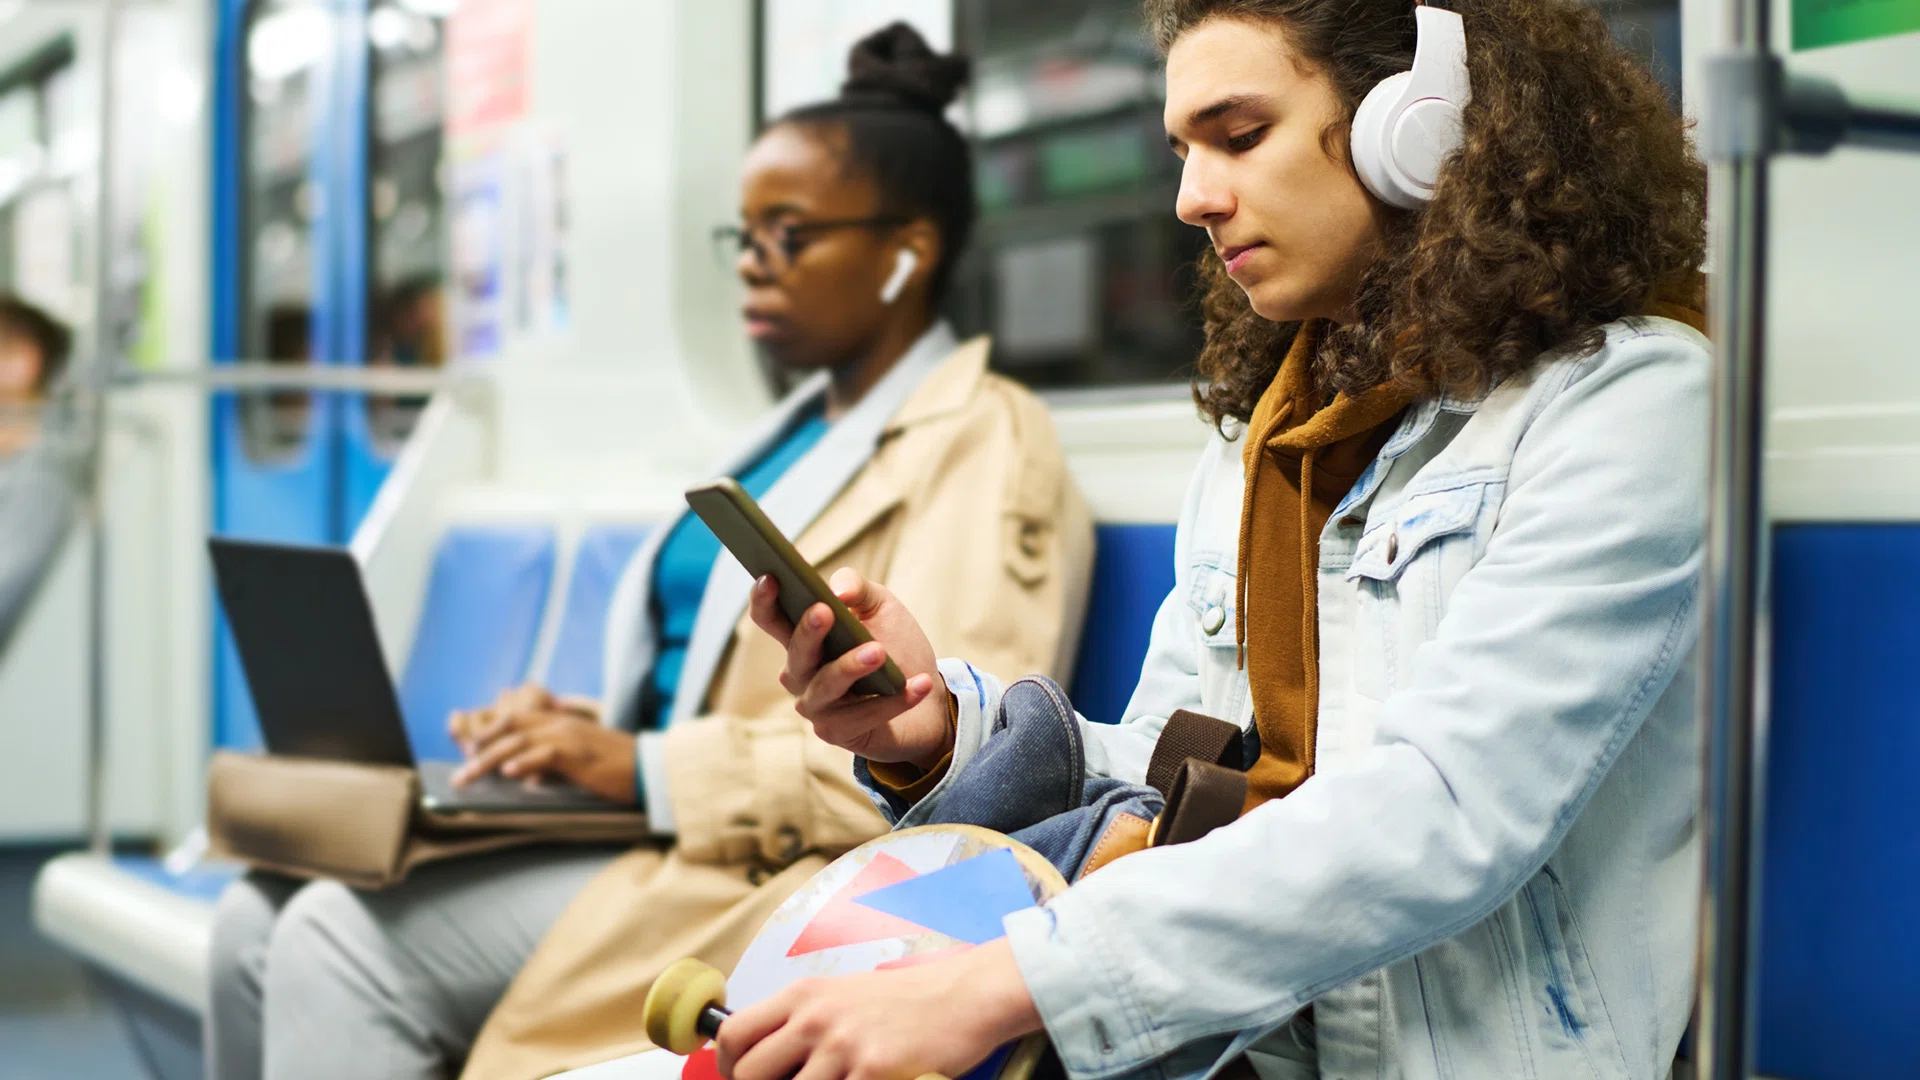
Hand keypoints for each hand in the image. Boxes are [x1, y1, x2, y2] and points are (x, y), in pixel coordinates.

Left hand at [449, 690, 635, 803]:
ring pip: (518, 741)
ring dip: (488, 760)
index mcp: (561, 723)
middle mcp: (561, 723)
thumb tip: (526, 780)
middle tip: (459, 772)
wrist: (650, 768)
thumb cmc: (618, 769)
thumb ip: (552, 765)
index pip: (515, 720)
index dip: (489, 733)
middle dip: (479, 748)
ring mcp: (569, 736)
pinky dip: (523, 762)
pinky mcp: (578, 753)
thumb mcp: (579, 762)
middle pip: (509, 728)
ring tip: (468, 776)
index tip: (469, 751)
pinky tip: (507, 773)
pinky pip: (544, 754)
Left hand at [715, 939, 1041, 1079]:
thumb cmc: (910, 1000)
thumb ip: (805, 1020)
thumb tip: (772, 1059)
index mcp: (804, 994)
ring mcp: (843, 1046)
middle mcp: (815, 1017)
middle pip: (750, 1072)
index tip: (738, 1079)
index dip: (727, 1067)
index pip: (734, 1034)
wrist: (965, 995)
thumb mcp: (846, 995)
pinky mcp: (872, 1070)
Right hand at [746, 569, 951, 768]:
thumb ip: (857, 587)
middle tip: (825, 611)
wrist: (929, 700)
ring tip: (878, 651)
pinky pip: (864, 714)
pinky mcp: (839, 733)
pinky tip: (919, 684)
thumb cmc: (896, 646)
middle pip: (796, 653)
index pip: (771, 619)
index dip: (764, 600)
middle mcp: (800, 673)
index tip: (771, 578)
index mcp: (803, 638)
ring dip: (851, 667)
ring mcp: (816, 706)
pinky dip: (894, 700)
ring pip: (825, 686)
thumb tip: (837, 591)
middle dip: (808, 632)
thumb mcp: (880, 607)